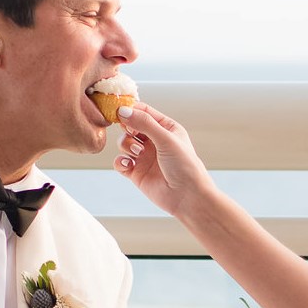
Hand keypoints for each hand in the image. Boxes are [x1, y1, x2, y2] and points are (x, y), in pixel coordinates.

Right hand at [112, 103, 218, 217]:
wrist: (187, 197)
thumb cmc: (185, 166)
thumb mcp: (166, 139)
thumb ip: (144, 123)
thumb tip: (123, 110)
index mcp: (166, 128)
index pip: (144, 111)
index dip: (130, 109)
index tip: (119, 110)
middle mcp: (154, 141)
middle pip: (130, 125)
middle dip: (126, 127)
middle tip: (131, 132)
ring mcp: (145, 157)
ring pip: (124, 142)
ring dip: (126, 145)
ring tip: (138, 153)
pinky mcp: (137, 172)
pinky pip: (120, 162)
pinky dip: (121, 161)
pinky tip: (129, 165)